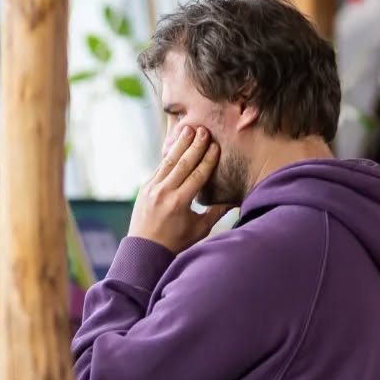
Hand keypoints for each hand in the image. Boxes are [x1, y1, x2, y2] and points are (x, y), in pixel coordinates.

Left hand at [128, 125, 227, 254]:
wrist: (145, 250)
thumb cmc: (175, 242)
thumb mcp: (199, 229)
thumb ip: (216, 212)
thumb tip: (235, 200)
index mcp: (179, 203)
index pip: (197, 175)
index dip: (208, 159)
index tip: (216, 146)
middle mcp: (164, 192)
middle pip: (183, 163)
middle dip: (195, 145)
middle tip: (204, 130)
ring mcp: (152, 189)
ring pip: (168, 162)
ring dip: (179, 144)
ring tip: (188, 129)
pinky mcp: (145, 188)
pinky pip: (159, 168)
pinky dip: (169, 156)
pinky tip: (176, 144)